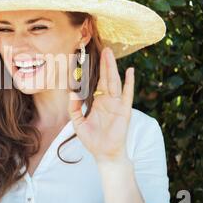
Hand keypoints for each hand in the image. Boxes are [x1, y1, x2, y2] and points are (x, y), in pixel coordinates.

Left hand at [68, 47, 134, 164]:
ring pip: (115, 82)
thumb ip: (74, 107)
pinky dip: (129, 82)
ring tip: (111, 54)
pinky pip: (127, 94)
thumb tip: (72, 92)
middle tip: (104, 48)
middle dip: (105, 63)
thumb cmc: (92, 139)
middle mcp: (108, 100)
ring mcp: (117, 104)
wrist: (104, 154)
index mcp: (97, 101)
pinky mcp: (124, 110)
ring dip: (113, 68)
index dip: (93, 71)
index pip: (96, 82)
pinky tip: (130, 71)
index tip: (90, 58)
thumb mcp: (77, 122)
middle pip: (106, 78)